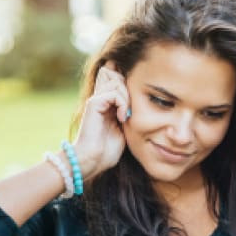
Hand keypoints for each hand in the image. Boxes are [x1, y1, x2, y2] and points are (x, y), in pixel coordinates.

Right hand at [72, 62, 130, 179]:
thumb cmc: (107, 151)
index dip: (128, 83)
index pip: (117, 79)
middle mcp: (100, 98)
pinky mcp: (93, 103)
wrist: (93, 160)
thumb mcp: (124, 129)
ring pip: (116, 81)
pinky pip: (113, 92)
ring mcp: (96, 100)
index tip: (138, 100)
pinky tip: (122, 118)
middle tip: (131, 110)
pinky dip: (122, 103)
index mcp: (106, 103)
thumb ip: (128, 114)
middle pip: (116, 75)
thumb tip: (142, 103)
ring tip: (126, 116)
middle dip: (129, 89)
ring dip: (127, 98)